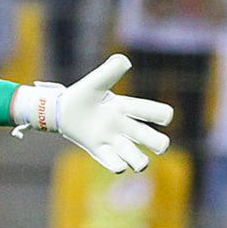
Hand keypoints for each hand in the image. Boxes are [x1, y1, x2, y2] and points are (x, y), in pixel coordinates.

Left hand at [13, 54, 171, 173]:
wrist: (61, 110)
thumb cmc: (82, 94)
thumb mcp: (95, 82)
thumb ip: (109, 72)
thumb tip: (124, 61)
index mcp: (124, 107)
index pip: (150, 110)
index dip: (162, 114)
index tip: (165, 117)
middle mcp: (122, 126)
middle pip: (147, 136)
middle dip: (158, 143)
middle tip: (160, 147)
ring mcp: (111, 139)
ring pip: (132, 154)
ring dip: (140, 161)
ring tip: (140, 164)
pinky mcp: (98, 150)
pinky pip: (111, 161)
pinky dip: (117, 165)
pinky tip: (119, 166)